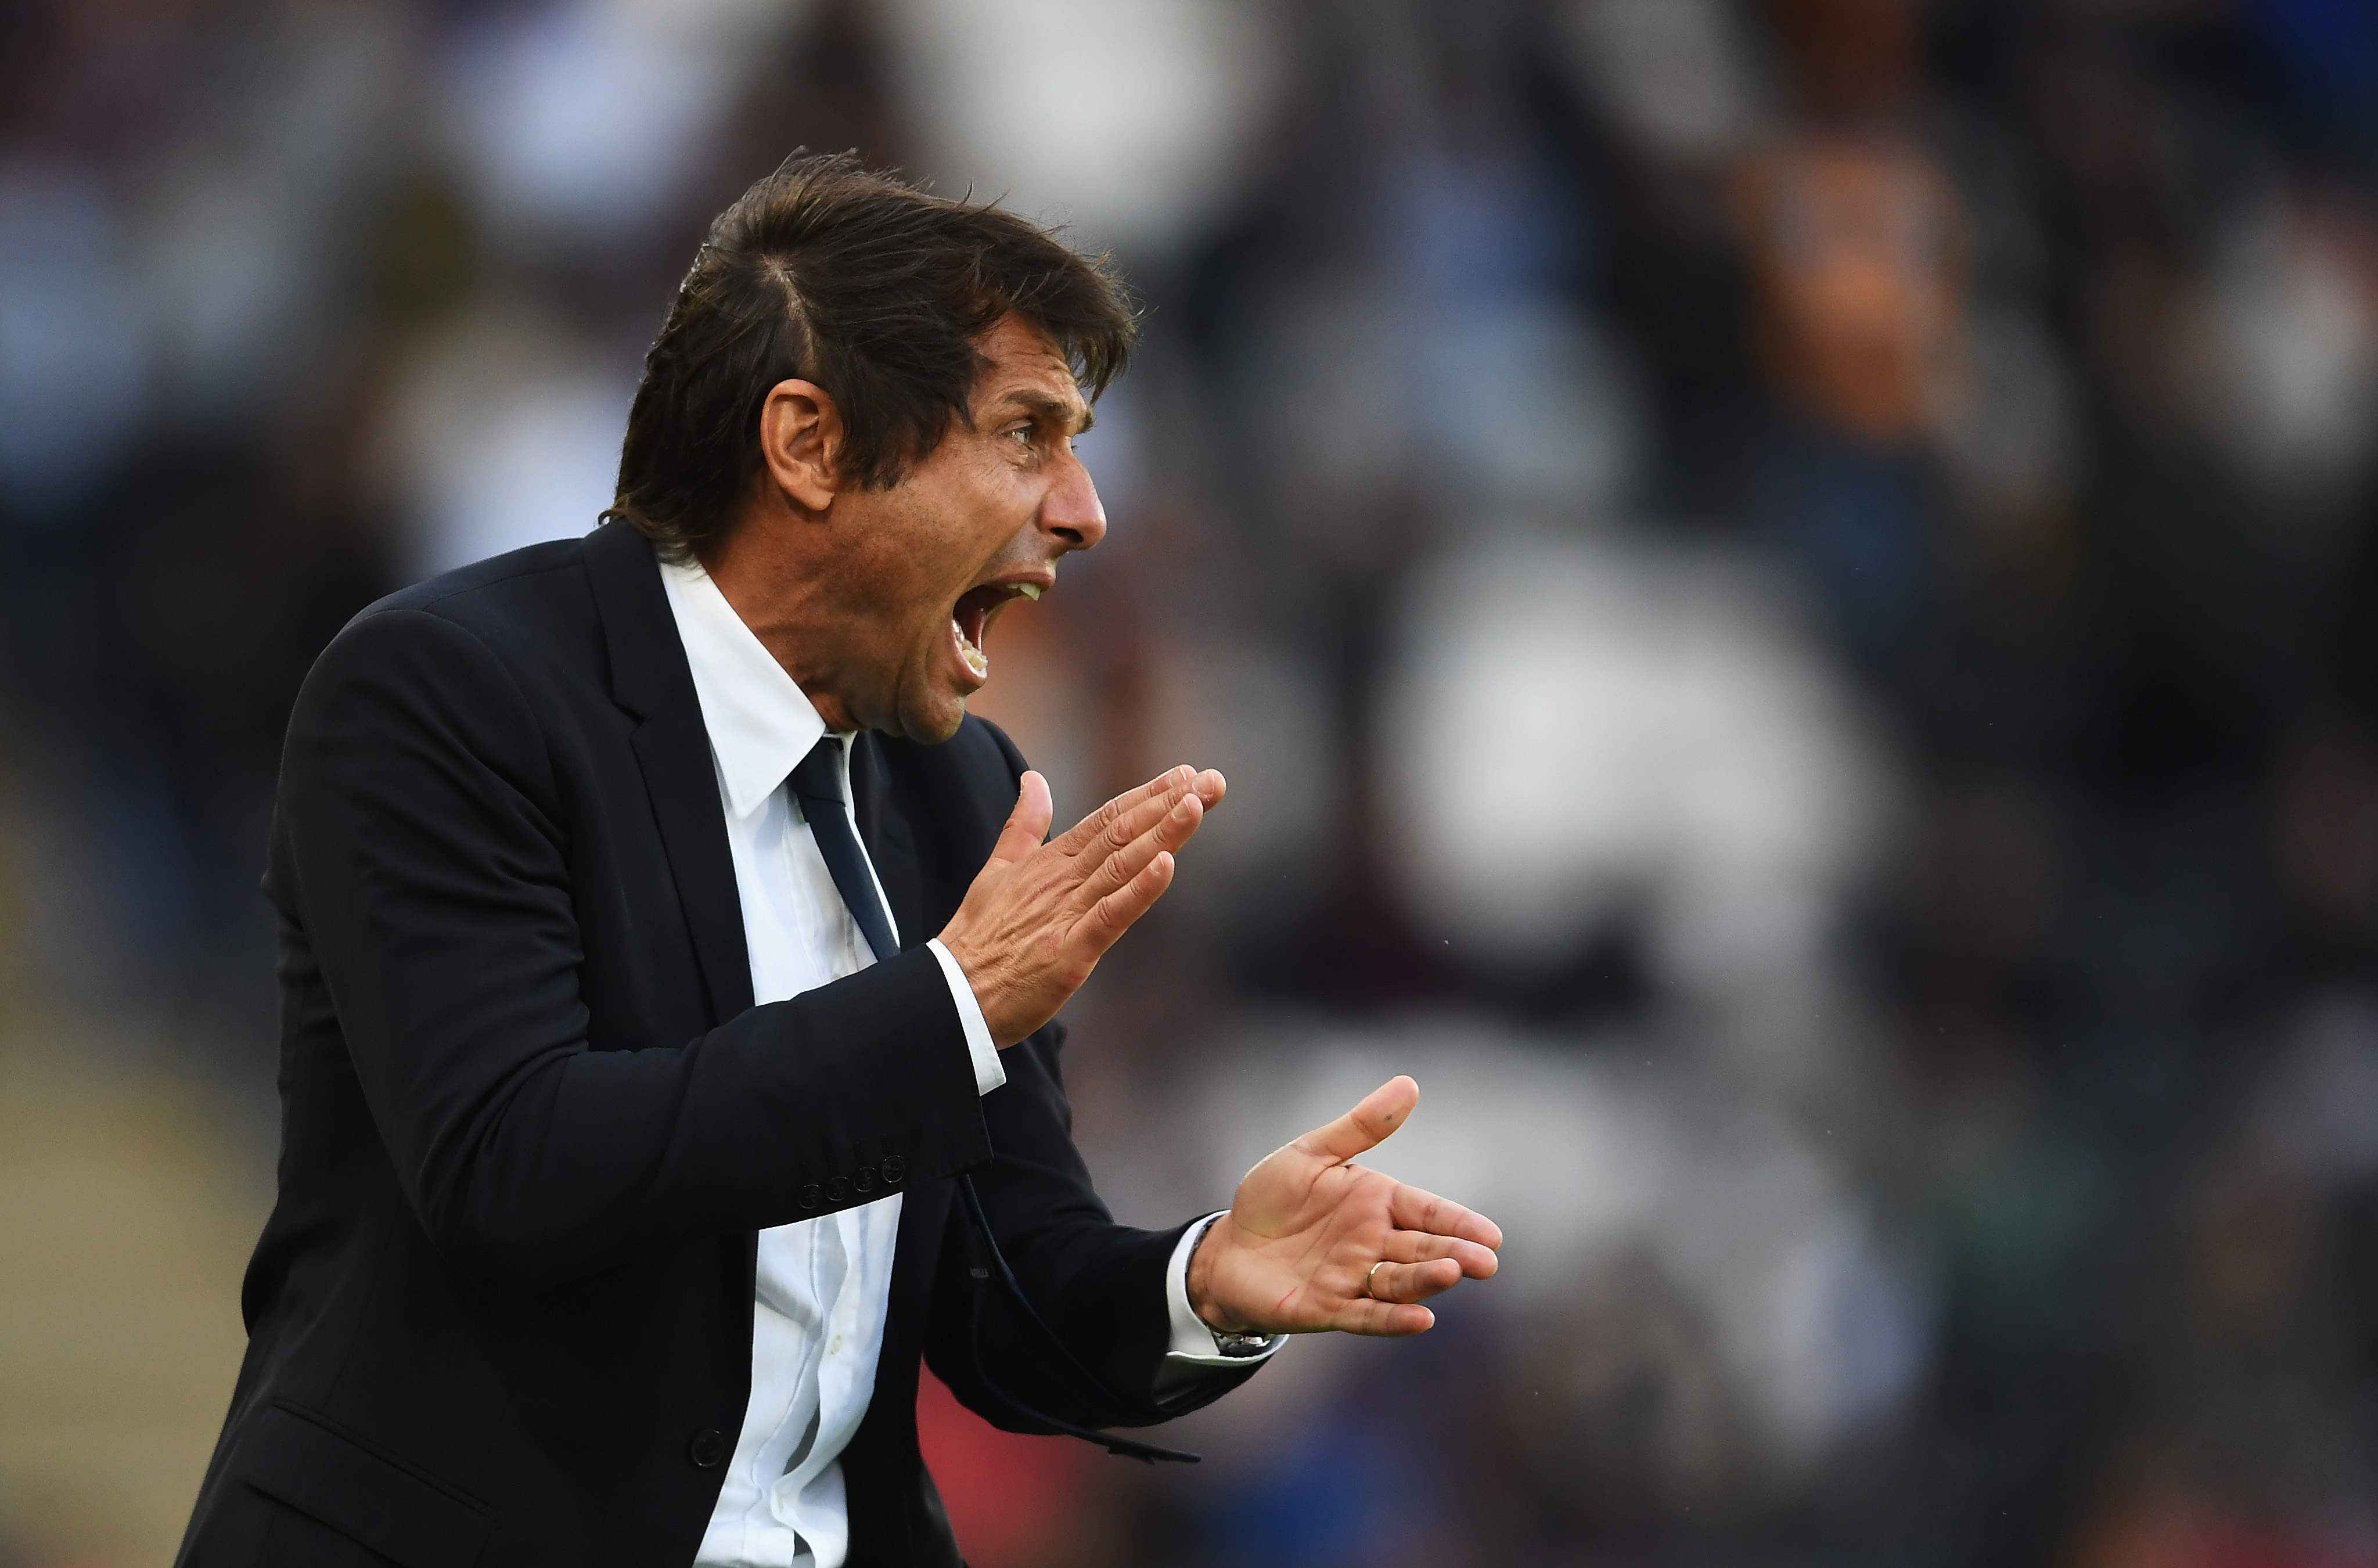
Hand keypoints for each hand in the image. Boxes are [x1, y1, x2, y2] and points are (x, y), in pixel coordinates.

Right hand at [939, 765, 1225, 1047]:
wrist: (950, 995)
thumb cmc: (976, 939)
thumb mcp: (997, 871)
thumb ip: (1023, 826)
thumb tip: (1034, 779)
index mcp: (1049, 863)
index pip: (1106, 819)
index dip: (1148, 796)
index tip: (1187, 775)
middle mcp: (1061, 881)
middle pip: (1122, 834)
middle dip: (1169, 805)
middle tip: (1213, 781)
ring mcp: (1066, 915)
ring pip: (1121, 866)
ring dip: (1162, 834)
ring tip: (1196, 805)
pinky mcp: (1069, 952)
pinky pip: (1110, 915)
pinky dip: (1139, 890)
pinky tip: (1166, 864)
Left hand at [1187, 1076, 1500, 1335]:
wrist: (1227, 1247)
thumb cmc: (1272, 1198)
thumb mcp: (1312, 1153)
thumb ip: (1360, 1127)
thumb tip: (1409, 1084)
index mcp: (1377, 1203)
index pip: (1428, 1212)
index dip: (1459, 1223)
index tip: (1491, 1235)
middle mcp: (1374, 1243)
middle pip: (1423, 1249)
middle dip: (1455, 1254)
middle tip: (1485, 1262)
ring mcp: (1354, 1278)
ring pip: (1400, 1282)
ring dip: (1426, 1280)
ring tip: (1450, 1273)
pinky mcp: (1330, 1308)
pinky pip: (1367, 1315)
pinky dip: (1393, 1318)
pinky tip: (1420, 1319)